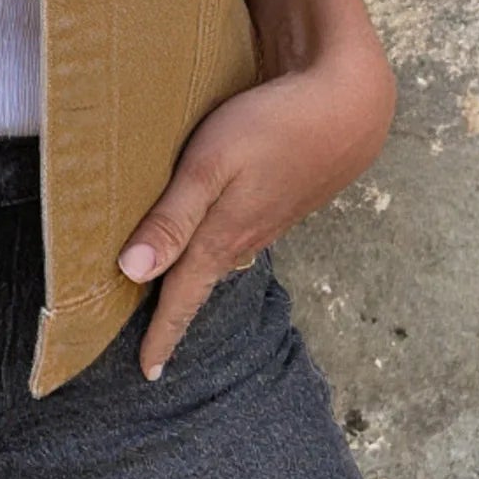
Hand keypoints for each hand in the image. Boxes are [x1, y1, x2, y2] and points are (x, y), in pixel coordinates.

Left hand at [116, 39, 396, 379]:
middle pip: (200, 280)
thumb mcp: (210, 165)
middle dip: (176, 311)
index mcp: (222, 237)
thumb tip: (131, 271)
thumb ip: (172, 216)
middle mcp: (245, 237)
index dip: (162, 335)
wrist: (347, 106)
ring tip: (175, 285)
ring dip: (197, 275)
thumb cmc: (272, 127)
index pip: (182, 297)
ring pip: (221, 256)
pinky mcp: (281, 197)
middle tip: (153, 339)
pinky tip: (216, 229)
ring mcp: (268, 219)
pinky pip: (241, 232)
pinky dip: (219, 241)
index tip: (147, 372)